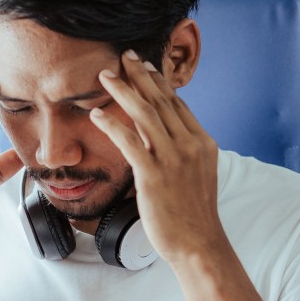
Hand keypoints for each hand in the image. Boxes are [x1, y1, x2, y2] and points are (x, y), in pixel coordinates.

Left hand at [90, 50, 226, 263]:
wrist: (199, 245)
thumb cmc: (194, 215)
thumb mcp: (198, 175)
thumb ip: (184, 153)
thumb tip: (165, 138)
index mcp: (203, 143)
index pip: (178, 104)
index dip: (159, 83)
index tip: (145, 67)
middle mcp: (190, 145)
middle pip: (161, 101)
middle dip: (140, 75)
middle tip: (124, 56)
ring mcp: (173, 159)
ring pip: (145, 113)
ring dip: (122, 90)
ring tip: (105, 75)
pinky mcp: (154, 175)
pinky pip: (129, 141)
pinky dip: (111, 124)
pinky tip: (96, 115)